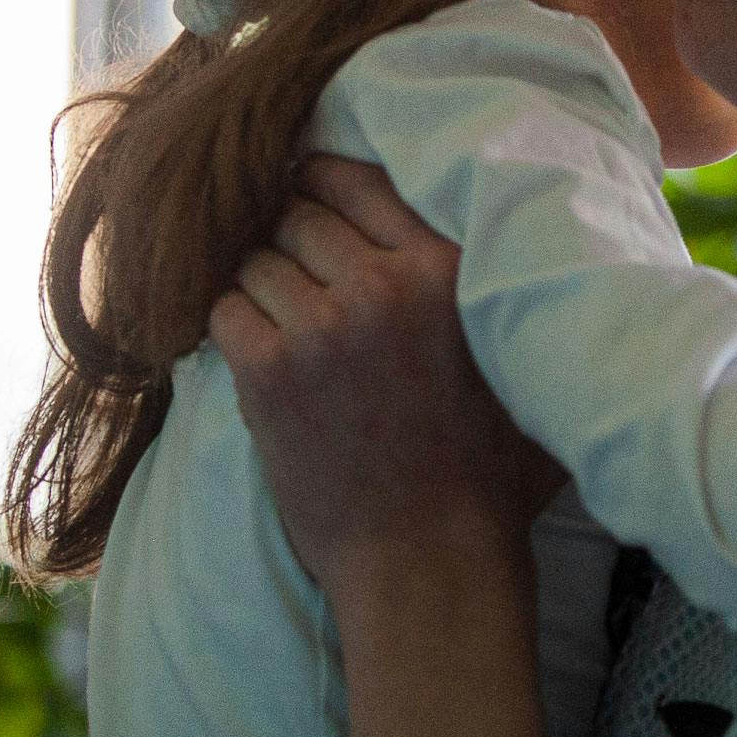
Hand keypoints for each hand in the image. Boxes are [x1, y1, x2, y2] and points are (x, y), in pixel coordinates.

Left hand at [207, 155, 566, 591]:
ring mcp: (320, 328)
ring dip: (259, 288)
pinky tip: (260, 359)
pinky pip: (222, 310)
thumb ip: (496, 278)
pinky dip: (233, 328)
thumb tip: (489, 213)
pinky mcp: (268, 373)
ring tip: (282, 326)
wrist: (429, 558)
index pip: (355, 177)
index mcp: (447, 266)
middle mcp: (383, 286)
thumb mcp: (514, 349)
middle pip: (295, 213)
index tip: (313, 205)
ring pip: (253, 260)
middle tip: (298, 281)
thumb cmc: (485, 464)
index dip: (322, 184)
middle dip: (289, 241)